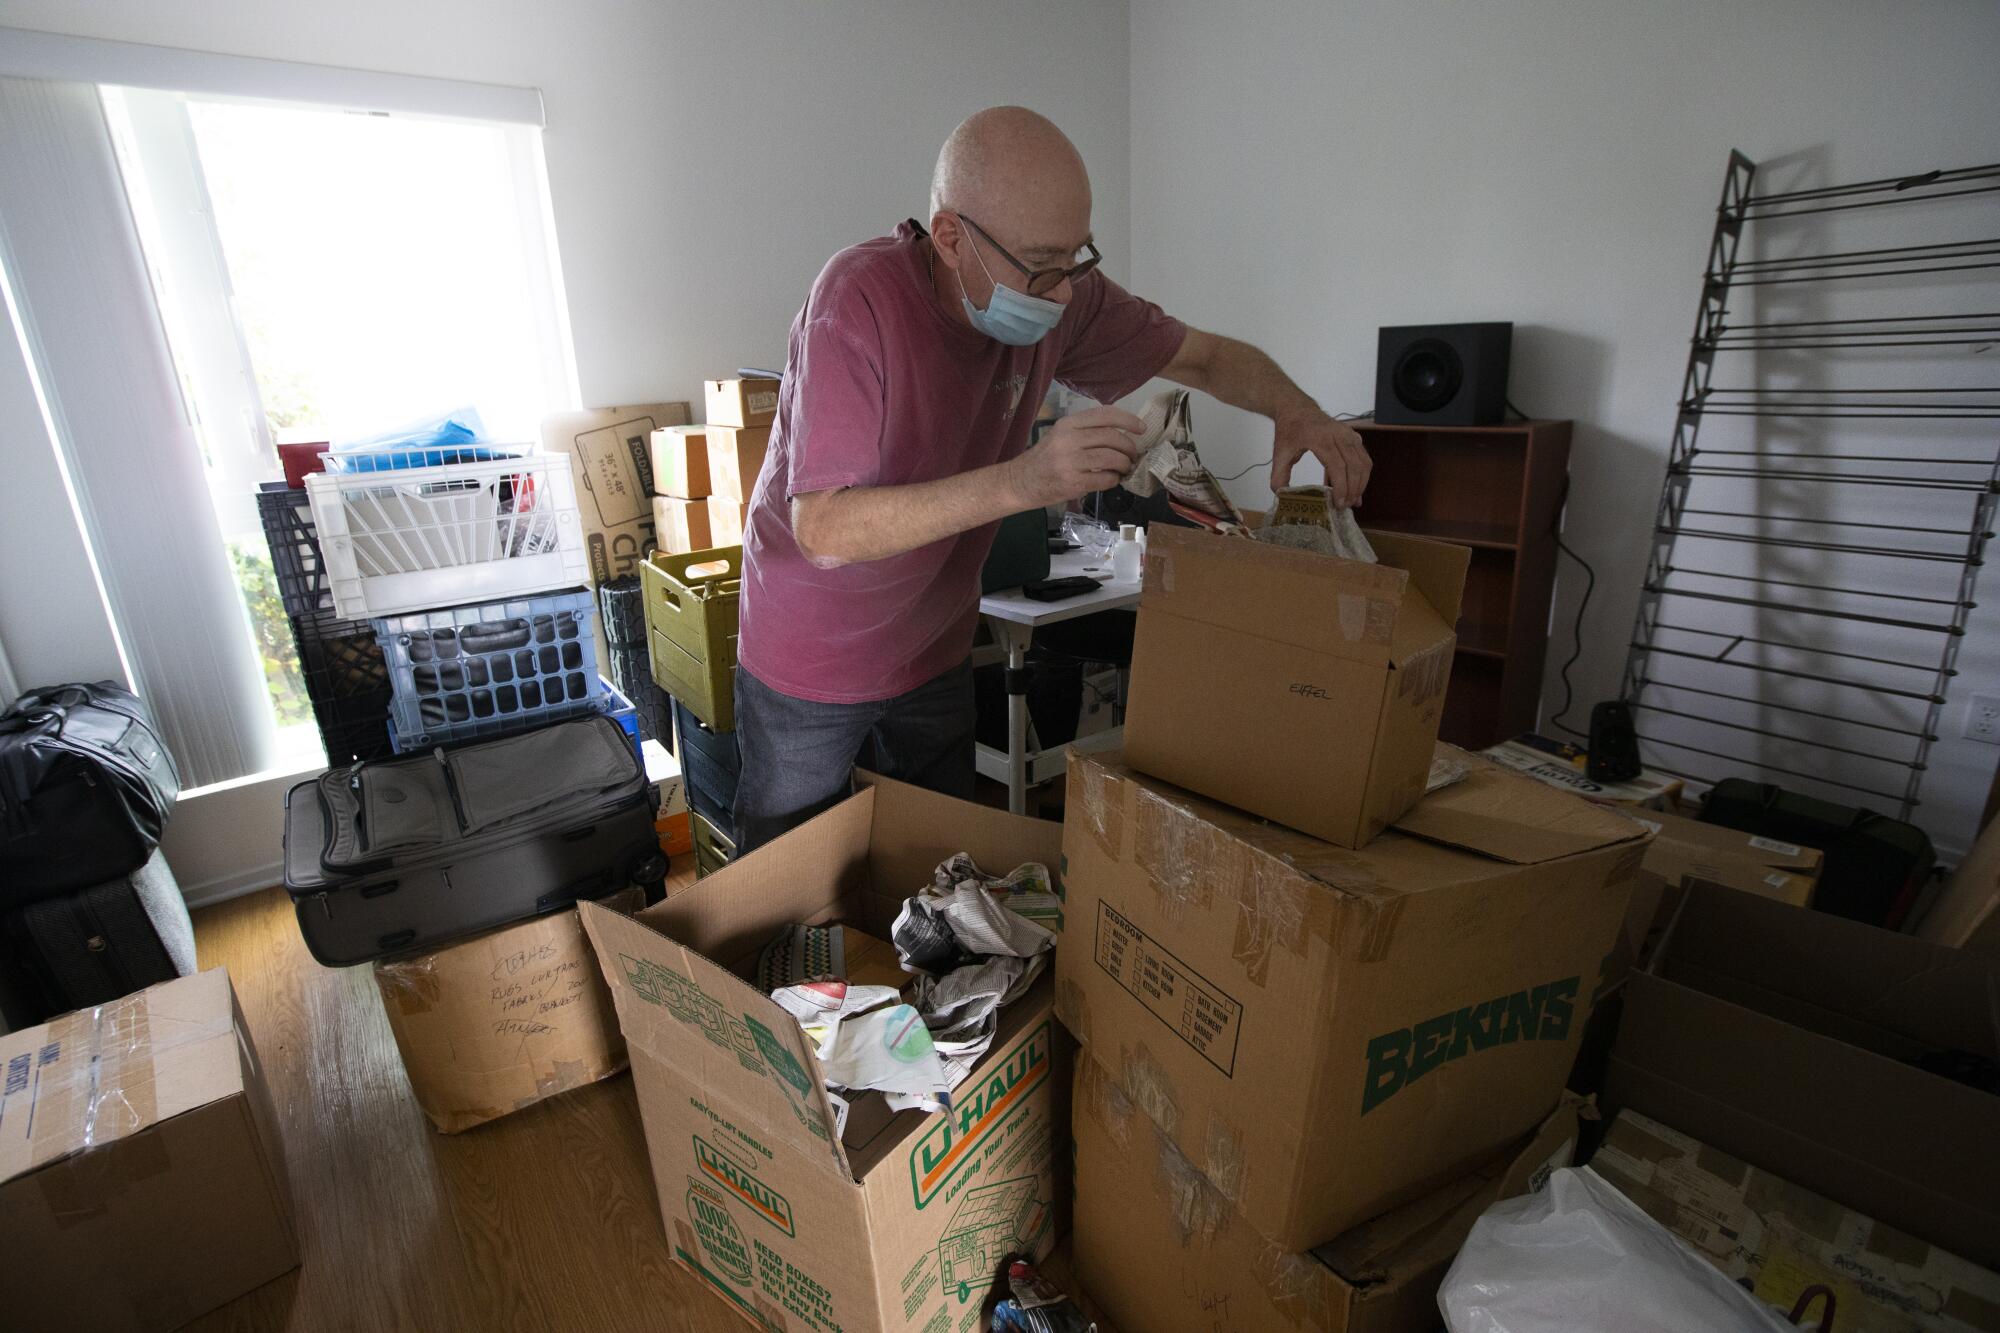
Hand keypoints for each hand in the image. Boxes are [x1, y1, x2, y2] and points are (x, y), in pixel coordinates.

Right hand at [1009, 405, 1143, 506]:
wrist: (1020, 482)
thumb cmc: (1044, 459)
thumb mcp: (1061, 436)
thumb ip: (1086, 432)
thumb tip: (1122, 435)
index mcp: (1068, 424)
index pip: (1105, 415)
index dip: (1128, 420)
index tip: (1141, 429)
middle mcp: (1069, 439)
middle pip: (1113, 437)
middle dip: (1129, 447)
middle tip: (1132, 456)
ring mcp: (1070, 462)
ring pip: (1112, 458)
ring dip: (1124, 464)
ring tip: (1124, 469)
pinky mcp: (1073, 482)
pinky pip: (1105, 478)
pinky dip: (1114, 480)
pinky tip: (1111, 480)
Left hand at [1272, 409, 1370, 507]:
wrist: (1297, 408)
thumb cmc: (1289, 430)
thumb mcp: (1279, 452)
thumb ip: (1278, 475)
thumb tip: (1282, 496)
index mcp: (1320, 438)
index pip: (1337, 465)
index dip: (1341, 486)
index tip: (1338, 503)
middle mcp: (1338, 434)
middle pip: (1354, 466)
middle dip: (1352, 489)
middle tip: (1345, 506)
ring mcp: (1349, 434)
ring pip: (1363, 462)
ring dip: (1361, 483)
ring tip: (1353, 501)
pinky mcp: (1354, 436)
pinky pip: (1364, 457)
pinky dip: (1363, 474)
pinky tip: (1356, 489)